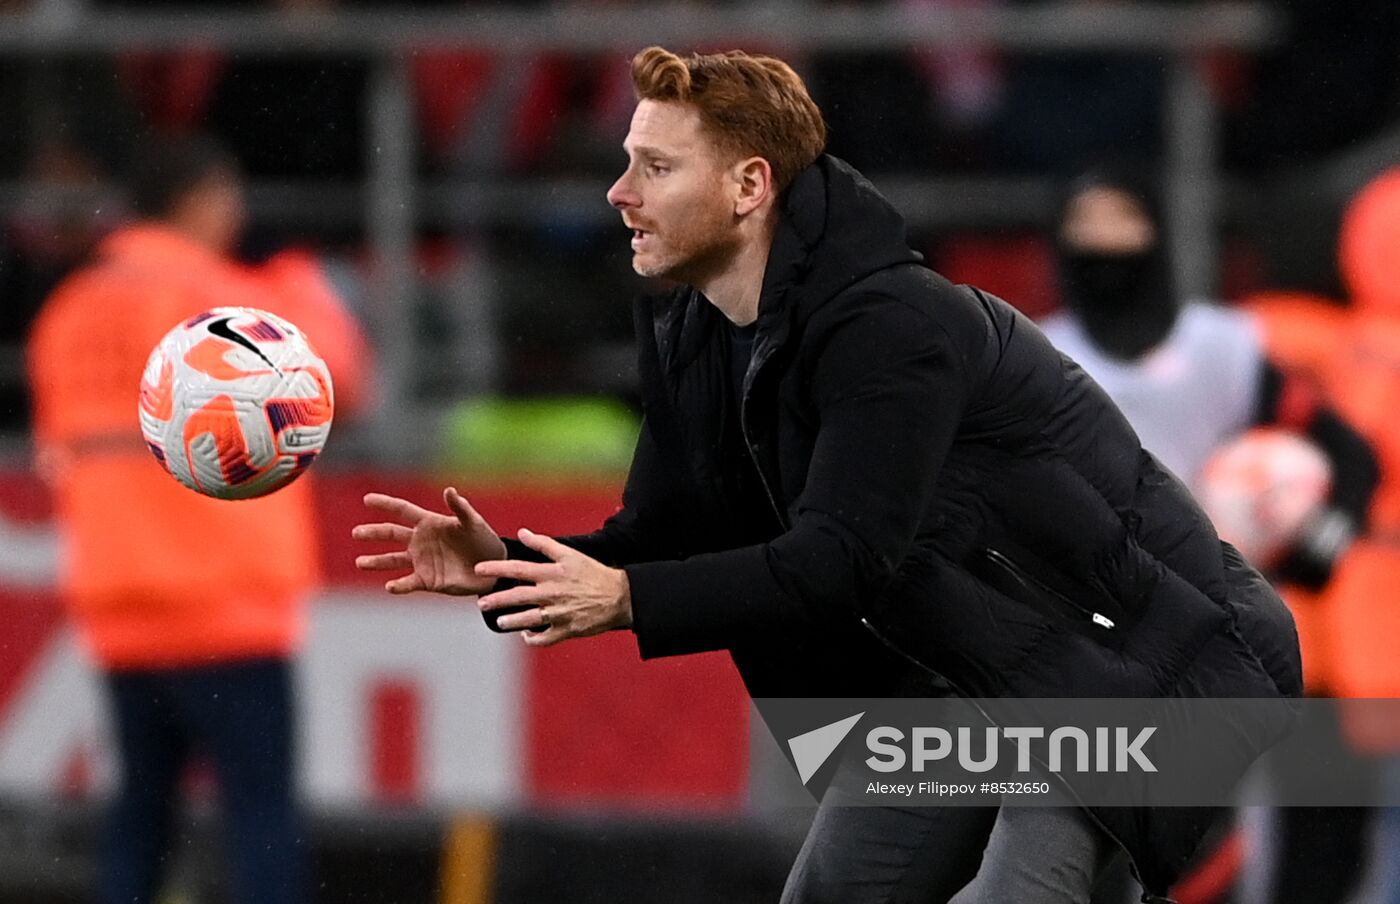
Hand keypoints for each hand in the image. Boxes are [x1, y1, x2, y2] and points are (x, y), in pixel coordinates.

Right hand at [353, 487, 505, 594]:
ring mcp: (422, 561)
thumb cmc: (484, 540)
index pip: (403, 511)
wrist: (492, 568)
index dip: (386, 504)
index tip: (367, 499)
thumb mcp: (473, 523)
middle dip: (374, 533)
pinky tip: (389, 586)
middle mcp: (421, 541)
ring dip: (376, 561)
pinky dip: (398, 586)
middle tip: (356, 533)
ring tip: (360, 562)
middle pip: (391, 534)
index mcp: (429, 523)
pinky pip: (408, 583)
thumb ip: (460, 508)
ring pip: (392, 560)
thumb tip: (449, 490)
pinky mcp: (427, 580)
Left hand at [475, 529, 631, 646]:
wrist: (620, 596)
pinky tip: (526, 635)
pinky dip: (533, 639)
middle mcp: (553, 594)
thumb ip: (544, 544)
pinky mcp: (567, 630)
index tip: (479, 569)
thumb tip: (522, 533)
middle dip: (496, 600)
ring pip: (529, 620)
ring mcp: (559, 614)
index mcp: (552, 574)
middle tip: (481, 603)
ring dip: (511, 622)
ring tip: (500, 622)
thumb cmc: (594, 574)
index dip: (496, 568)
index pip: (518, 569)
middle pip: (518, 597)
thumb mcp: (570, 554)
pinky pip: (545, 638)